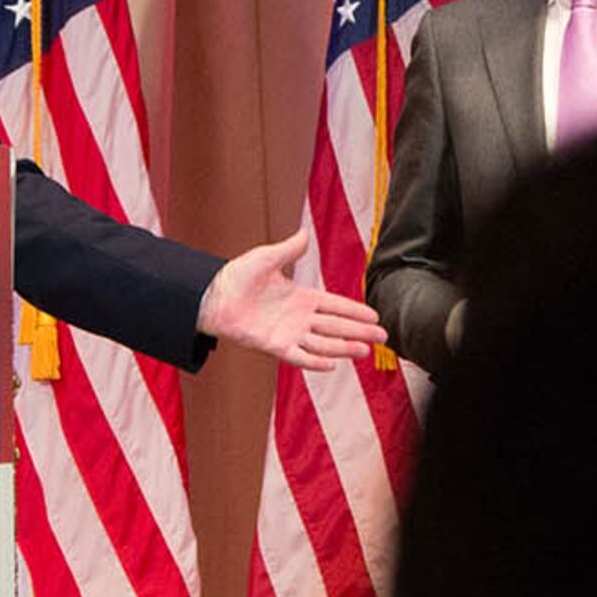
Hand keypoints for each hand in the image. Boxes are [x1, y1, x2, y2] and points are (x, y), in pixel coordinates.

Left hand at [197, 236, 392, 370]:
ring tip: (365, 352)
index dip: (355, 311)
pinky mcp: (274, 346)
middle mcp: (299, 318)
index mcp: (301, 297)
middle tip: (383, 338)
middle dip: (359, 332)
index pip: (336, 305)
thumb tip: (305, 232)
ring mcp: (288, 333)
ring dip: (343, 347)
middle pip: (336, 326)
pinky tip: (331, 364)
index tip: (375, 317)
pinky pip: (298, 356)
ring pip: (323, 342)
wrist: (213, 296)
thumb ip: (289, 250)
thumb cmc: (237, 276)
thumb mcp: (267, 258)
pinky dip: (314, 360)